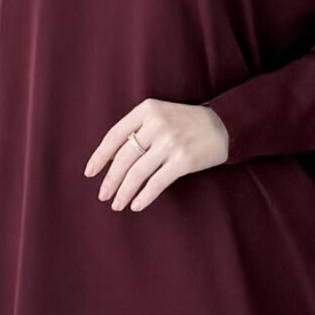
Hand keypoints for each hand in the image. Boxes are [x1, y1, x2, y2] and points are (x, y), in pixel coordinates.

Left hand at [84, 99, 230, 211]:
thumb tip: (111, 162)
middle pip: (124, 157)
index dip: (100, 156)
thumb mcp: (161, 116)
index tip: (90, 173)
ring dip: (124, 192)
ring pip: (137, 173)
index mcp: (147, 110)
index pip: (115, 135)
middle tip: (103, 195)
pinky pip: (157, 183)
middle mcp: (157, 124)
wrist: (225, 125)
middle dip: (110, 180)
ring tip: (117, 204)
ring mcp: (170, 142)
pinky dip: (144, 196)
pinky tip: (136, 205)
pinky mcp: (183, 160)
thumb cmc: (187, 123)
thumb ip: (138, 131)